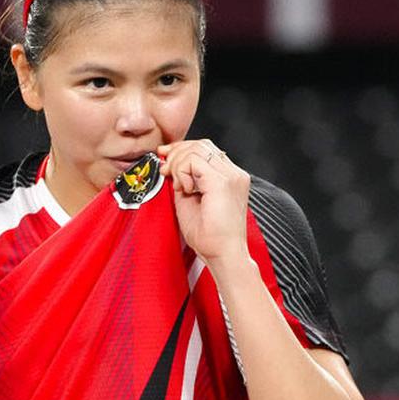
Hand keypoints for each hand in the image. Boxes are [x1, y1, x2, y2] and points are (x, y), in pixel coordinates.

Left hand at [158, 139, 250, 264]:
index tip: (164, 162)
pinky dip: (181, 172)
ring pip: (196, 149)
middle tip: (164, 172)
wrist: (223, 255)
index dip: (181, 151)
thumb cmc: (208, 237)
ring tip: (178, 187)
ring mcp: (231, 176)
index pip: (205, 149)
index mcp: (229, 177)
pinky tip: (184, 190)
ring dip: (178, 164)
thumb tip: (168, 165)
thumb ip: (183, 181)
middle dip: (176, 153)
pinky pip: (193, 161)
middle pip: (201, 144)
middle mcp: (234, 173)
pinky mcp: (222, 182)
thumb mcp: (190, 201)